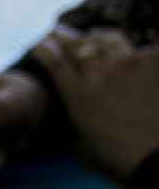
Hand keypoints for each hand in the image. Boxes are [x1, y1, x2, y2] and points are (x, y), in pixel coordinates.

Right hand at [33, 28, 158, 176]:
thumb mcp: (82, 145)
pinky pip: (147, 45)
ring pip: (107, 39)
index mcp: (79, 95)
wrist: (157, 156)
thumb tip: (52, 132)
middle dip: (63, 35)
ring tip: (96, 36)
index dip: (44, 49)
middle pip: (76, 44)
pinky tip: (140, 44)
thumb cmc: (121, 156)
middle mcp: (99, 75)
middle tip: (57, 32)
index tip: (40, 45)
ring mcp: (128, 65)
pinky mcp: (155, 63)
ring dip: (97, 36)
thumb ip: (68, 129)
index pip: (54, 61)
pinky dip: (141, 46)